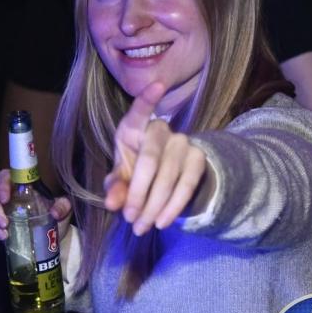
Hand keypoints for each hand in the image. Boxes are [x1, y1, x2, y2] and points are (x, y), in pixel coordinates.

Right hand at [0, 168, 71, 239]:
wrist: (50, 238)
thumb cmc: (55, 217)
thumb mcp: (64, 210)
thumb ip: (63, 206)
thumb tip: (54, 212)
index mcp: (21, 185)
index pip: (5, 175)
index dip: (2, 184)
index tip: (6, 199)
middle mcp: (6, 193)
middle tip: (5, 223)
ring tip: (4, 235)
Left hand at [104, 82, 206, 235]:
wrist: (169, 174)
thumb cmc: (137, 168)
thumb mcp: (122, 176)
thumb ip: (115, 186)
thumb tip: (113, 203)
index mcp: (134, 127)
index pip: (140, 111)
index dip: (148, 99)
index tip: (158, 85)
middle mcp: (161, 129)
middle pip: (150, 159)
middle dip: (138, 192)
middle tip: (130, 218)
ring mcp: (183, 142)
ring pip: (169, 175)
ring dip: (154, 205)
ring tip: (142, 227)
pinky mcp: (198, 158)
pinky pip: (187, 184)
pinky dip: (173, 206)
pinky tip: (163, 221)